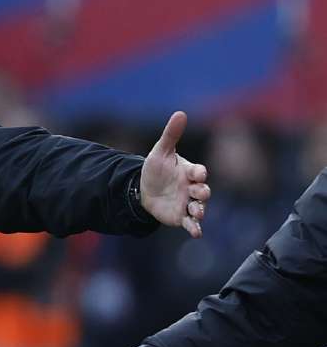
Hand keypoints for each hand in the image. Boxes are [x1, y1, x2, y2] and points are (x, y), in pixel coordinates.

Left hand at [141, 111, 210, 236]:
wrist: (143, 190)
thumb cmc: (156, 169)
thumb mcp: (161, 151)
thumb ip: (171, 135)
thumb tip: (180, 113)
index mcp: (189, 171)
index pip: (198, 171)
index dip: (199, 172)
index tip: (198, 173)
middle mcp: (192, 188)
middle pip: (203, 190)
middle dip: (203, 192)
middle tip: (200, 193)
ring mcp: (188, 203)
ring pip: (199, 207)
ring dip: (200, 210)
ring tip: (197, 212)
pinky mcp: (181, 216)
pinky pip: (190, 223)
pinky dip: (195, 228)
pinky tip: (196, 233)